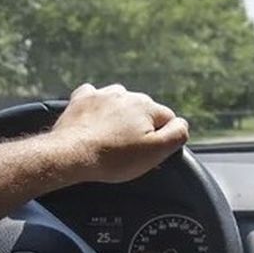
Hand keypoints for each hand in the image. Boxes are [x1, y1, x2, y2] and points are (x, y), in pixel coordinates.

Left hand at [49, 83, 189, 183]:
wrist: (71, 155)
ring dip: (118, 118)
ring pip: (120, 104)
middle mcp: (126, 94)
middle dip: (139, 128)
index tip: (148, 154)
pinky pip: (94, 98)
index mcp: (147, 106)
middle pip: (143, 111)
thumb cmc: (113, 158)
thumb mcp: (155, 152)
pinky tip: (94, 123)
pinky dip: (96, 109)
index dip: (161, 139)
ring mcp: (102, 94)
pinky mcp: (82, 99)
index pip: (167, 120)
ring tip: (110, 140)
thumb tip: (182, 124)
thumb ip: (177, 134)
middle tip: (127, 152)